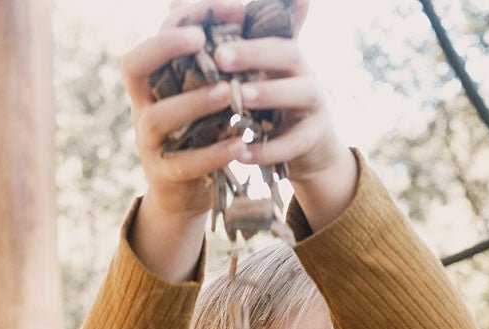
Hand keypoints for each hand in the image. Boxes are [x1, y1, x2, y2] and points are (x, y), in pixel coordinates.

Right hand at [120, 1, 248, 221]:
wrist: (187, 193)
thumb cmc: (202, 135)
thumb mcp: (208, 97)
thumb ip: (221, 65)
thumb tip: (250, 13)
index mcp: (152, 81)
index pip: (155, 36)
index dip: (182, 18)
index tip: (233, 8)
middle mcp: (143, 107)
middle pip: (134, 66)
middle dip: (165, 47)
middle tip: (202, 40)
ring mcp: (149, 143)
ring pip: (158, 117)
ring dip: (193, 101)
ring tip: (227, 93)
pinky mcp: (166, 175)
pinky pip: (185, 163)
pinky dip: (213, 153)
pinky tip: (239, 144)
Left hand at [211, 2, 347, 186]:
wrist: (308, 152)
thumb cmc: (272, 108)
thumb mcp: (256, 79)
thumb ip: (226, 50)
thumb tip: (174, 5)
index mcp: (286, 54)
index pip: (270, 31)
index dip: (243, 32)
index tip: (215, 32)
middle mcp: (304, 72)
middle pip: (288, 53)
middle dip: (254, 54)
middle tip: (221, 57)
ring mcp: (314, 105)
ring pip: (298, 93)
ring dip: (267, 94)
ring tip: (239, 99)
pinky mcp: (314, 138)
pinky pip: (293, 143)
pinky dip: (267, 149)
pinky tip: (242, 153)